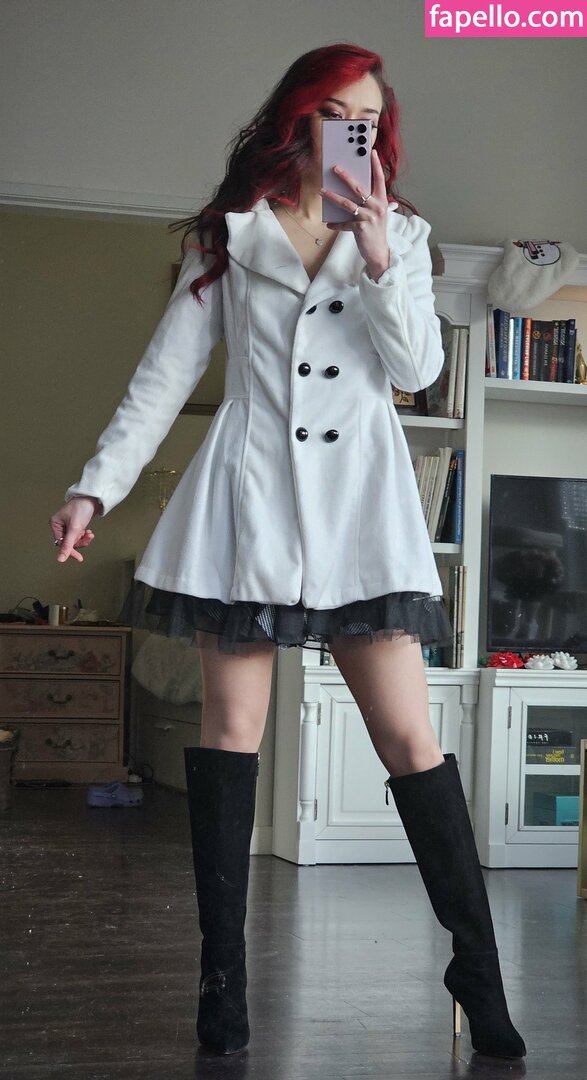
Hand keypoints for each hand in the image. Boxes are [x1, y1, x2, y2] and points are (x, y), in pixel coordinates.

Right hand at [49, 496, 98, 562]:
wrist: (93, 498)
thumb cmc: (81, 508)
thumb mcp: (74, 528)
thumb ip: (68, 545)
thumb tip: (60, 559)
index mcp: (55, 525)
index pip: (61, 543)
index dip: (70, 551)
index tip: (79, 557)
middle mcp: (60, 526)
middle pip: (68, 543)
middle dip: (79, 541)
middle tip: (87, 538)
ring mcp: (67, 525)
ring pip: (75, 540)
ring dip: (83, 539)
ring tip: (90, 534)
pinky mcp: (75, 525)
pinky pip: (78, 536)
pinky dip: (85, 535)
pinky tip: (89, 532)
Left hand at [320, 149, 394, 280]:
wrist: (378, 251)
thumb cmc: (375, 230)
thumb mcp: (376, 212)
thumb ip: (368, 200)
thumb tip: (352, 188)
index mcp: (382, 200)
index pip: (379, 179)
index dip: (375, 165)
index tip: (371, 152)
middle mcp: (377, 207)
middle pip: (359, 188)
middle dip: (346, 177)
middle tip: (335, 168)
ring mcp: (369, 217)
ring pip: (347, 203)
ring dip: (333, 197)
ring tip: (322, 191)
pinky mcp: (361, 228)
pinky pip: (344, 223)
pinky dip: (336, 224)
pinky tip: (329, 224)